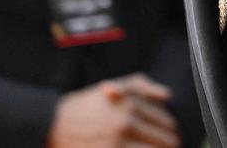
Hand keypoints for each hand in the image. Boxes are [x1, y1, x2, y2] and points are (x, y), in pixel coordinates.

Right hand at [46, 73, 180, 147]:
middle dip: (170, 145)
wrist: (54, 125)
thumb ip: (145, 86)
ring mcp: (116, 144)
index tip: (171, 135)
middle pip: (167, 143)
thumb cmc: (88, 105)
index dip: (172, 131)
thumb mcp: (116, 86)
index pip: (169, 123)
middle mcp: (125, 125)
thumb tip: (167, 97)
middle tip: (169, 146)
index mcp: (131, 105)